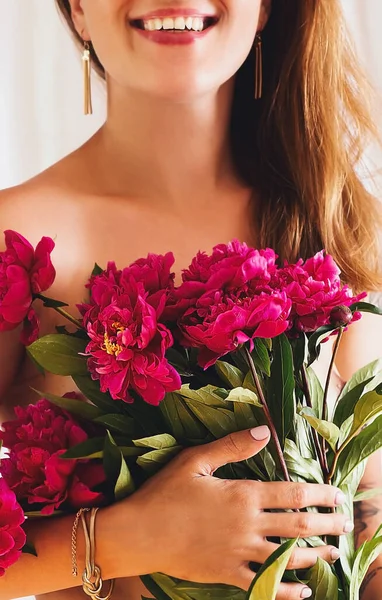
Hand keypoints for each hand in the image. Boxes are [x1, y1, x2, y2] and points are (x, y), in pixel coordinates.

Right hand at [128, 426, 350, 599]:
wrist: (139, 533)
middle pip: (297, 525)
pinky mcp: (228, 574)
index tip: (337, 494)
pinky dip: (286, 591)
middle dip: (326, 524)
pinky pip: (264, 586)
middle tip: (346, 524)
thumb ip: (232, 446)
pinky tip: (303, 593)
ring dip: (315, 555)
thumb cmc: (164, 492)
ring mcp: (240, 553)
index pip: (291, 494)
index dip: (319, 494)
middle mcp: (248, 525)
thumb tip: (265, 432)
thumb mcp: (196, 460)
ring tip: (334, 554)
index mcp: (242, 494)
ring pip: (287, 556)